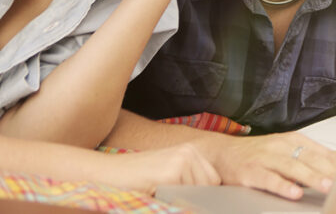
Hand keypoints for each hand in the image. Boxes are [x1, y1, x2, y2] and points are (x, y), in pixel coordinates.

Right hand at [101, 144, 219, 194]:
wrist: (106, 173)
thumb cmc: (135, 178)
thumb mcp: (166, 174)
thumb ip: (187, 180)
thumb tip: (210, 199)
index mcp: (190, 151)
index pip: (213, 180)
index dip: (203, 194)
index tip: (189, 199)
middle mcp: (189, 152)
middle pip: (209, 187)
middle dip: (193, 198)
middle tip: (167, 194)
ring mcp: (182, 160)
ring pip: (197, 194)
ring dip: (181, 200)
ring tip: (159, 192)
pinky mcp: (172, 173)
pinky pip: (184, 197)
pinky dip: (171, 202)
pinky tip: (155, 193)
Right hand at [194, 131, 335, 199]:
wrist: (221, 153)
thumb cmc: (257, 154)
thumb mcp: (284, 150)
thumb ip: (307, 159)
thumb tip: (335, 170)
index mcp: (292, 140)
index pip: (321, 152)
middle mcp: (280, 146)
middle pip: (310, 159)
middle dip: (329, 171)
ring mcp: (265, 158)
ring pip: (293, 167)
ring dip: (312, 177)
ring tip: (326, 187)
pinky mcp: (250, 172)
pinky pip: (269, 179)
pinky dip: (283, 186)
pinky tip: (294, 193)